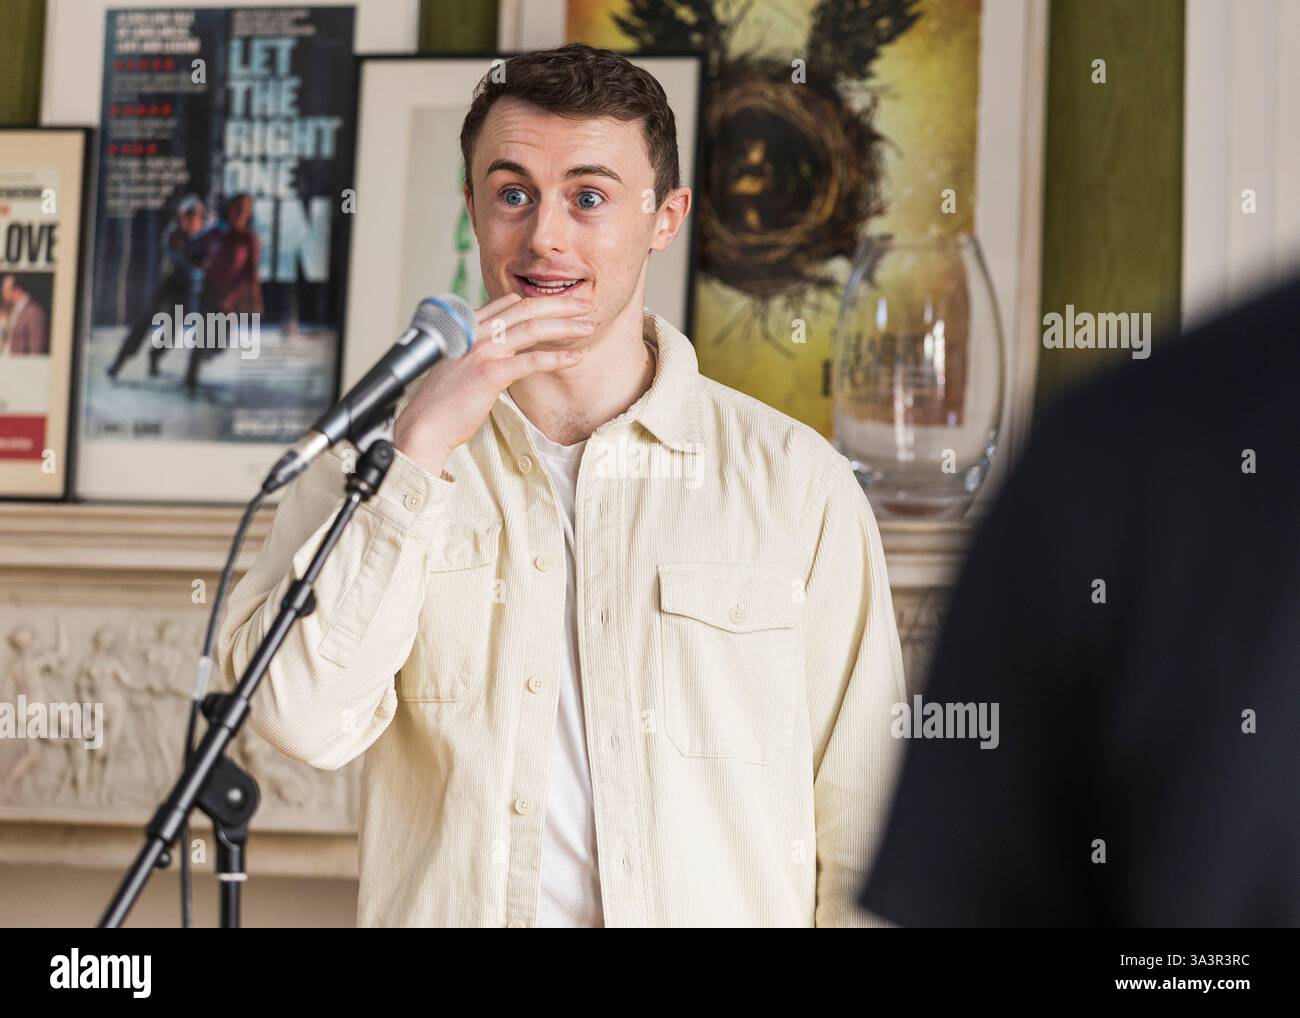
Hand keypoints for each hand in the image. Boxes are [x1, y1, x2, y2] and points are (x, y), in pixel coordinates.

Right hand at [393, 292, 591, 475]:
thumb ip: (478, 352)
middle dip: (559, 303)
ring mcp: (482, 352)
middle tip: (584, 305)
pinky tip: (575, 358)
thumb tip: (500, 350)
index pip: (507, 303)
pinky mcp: (490, 374)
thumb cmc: (441, 401)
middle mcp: (475, 333)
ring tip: (588, 326)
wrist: (424, 425)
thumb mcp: (458, 366)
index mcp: (467, 328)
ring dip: (564, 325)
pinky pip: (530, 361)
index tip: (561, 303)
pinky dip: (556, 357)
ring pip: (531, 328)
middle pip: (524, 308)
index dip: (537, 300)